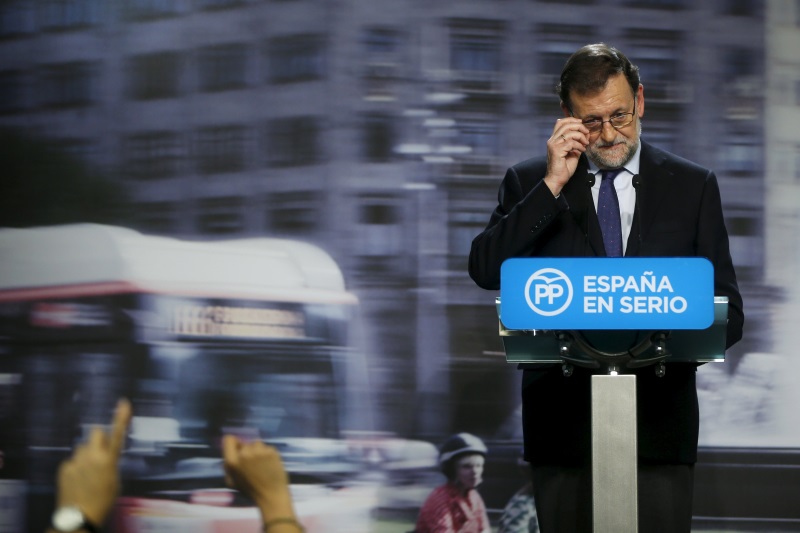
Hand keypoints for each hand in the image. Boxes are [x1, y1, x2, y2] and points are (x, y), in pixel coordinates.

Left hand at [55, 398, 131, 526]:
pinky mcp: (65, 467)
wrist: (80, 516)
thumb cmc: (104, 500)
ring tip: (87, 473)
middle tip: (99, 453)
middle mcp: (92, 456)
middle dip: (98, 438)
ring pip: (82, 447)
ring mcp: (76, 460)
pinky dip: (75, 466)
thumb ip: (110, 462)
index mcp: (109, 460)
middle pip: (95, 433)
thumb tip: (105, 454)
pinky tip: (77, 480)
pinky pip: (72, 460)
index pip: (117, 433)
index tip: (124, 402)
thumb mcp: (115, 480)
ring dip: (86, 454)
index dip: (121, 417)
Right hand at [222, 435, 296, 523]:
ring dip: (258, 451)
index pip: (229, 439)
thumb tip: (230, 452)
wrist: (271, 495)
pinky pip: (267, 447)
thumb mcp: (232, 481)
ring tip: (262, 464)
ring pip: (256, 444)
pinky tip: (269, 464)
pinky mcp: (272, 451)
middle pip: (244, 442)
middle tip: (252, 463)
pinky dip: (268, 454)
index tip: (239, 449)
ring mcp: (259, 451)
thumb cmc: (250, 490)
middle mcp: (245, 453)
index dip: (234, 443)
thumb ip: (228, 465)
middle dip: (247, 450)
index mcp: (232, 461)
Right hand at [544, 117, 589, 195]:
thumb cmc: (564, 167)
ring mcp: (553, 145)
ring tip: (585, 143)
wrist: (557, 179)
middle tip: (587, 133)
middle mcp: (552, 140)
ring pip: (569, 133)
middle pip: (566, 125)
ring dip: (581, 137)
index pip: (560, 122)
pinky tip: (582, 150)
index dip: (571, 120)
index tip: (581, 123)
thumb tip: (586, 133)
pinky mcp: (556, 151)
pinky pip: (571, 143)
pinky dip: (579, 145)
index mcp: (554, 139)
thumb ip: (578, 142)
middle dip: (579, 126)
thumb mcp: (573, 151)